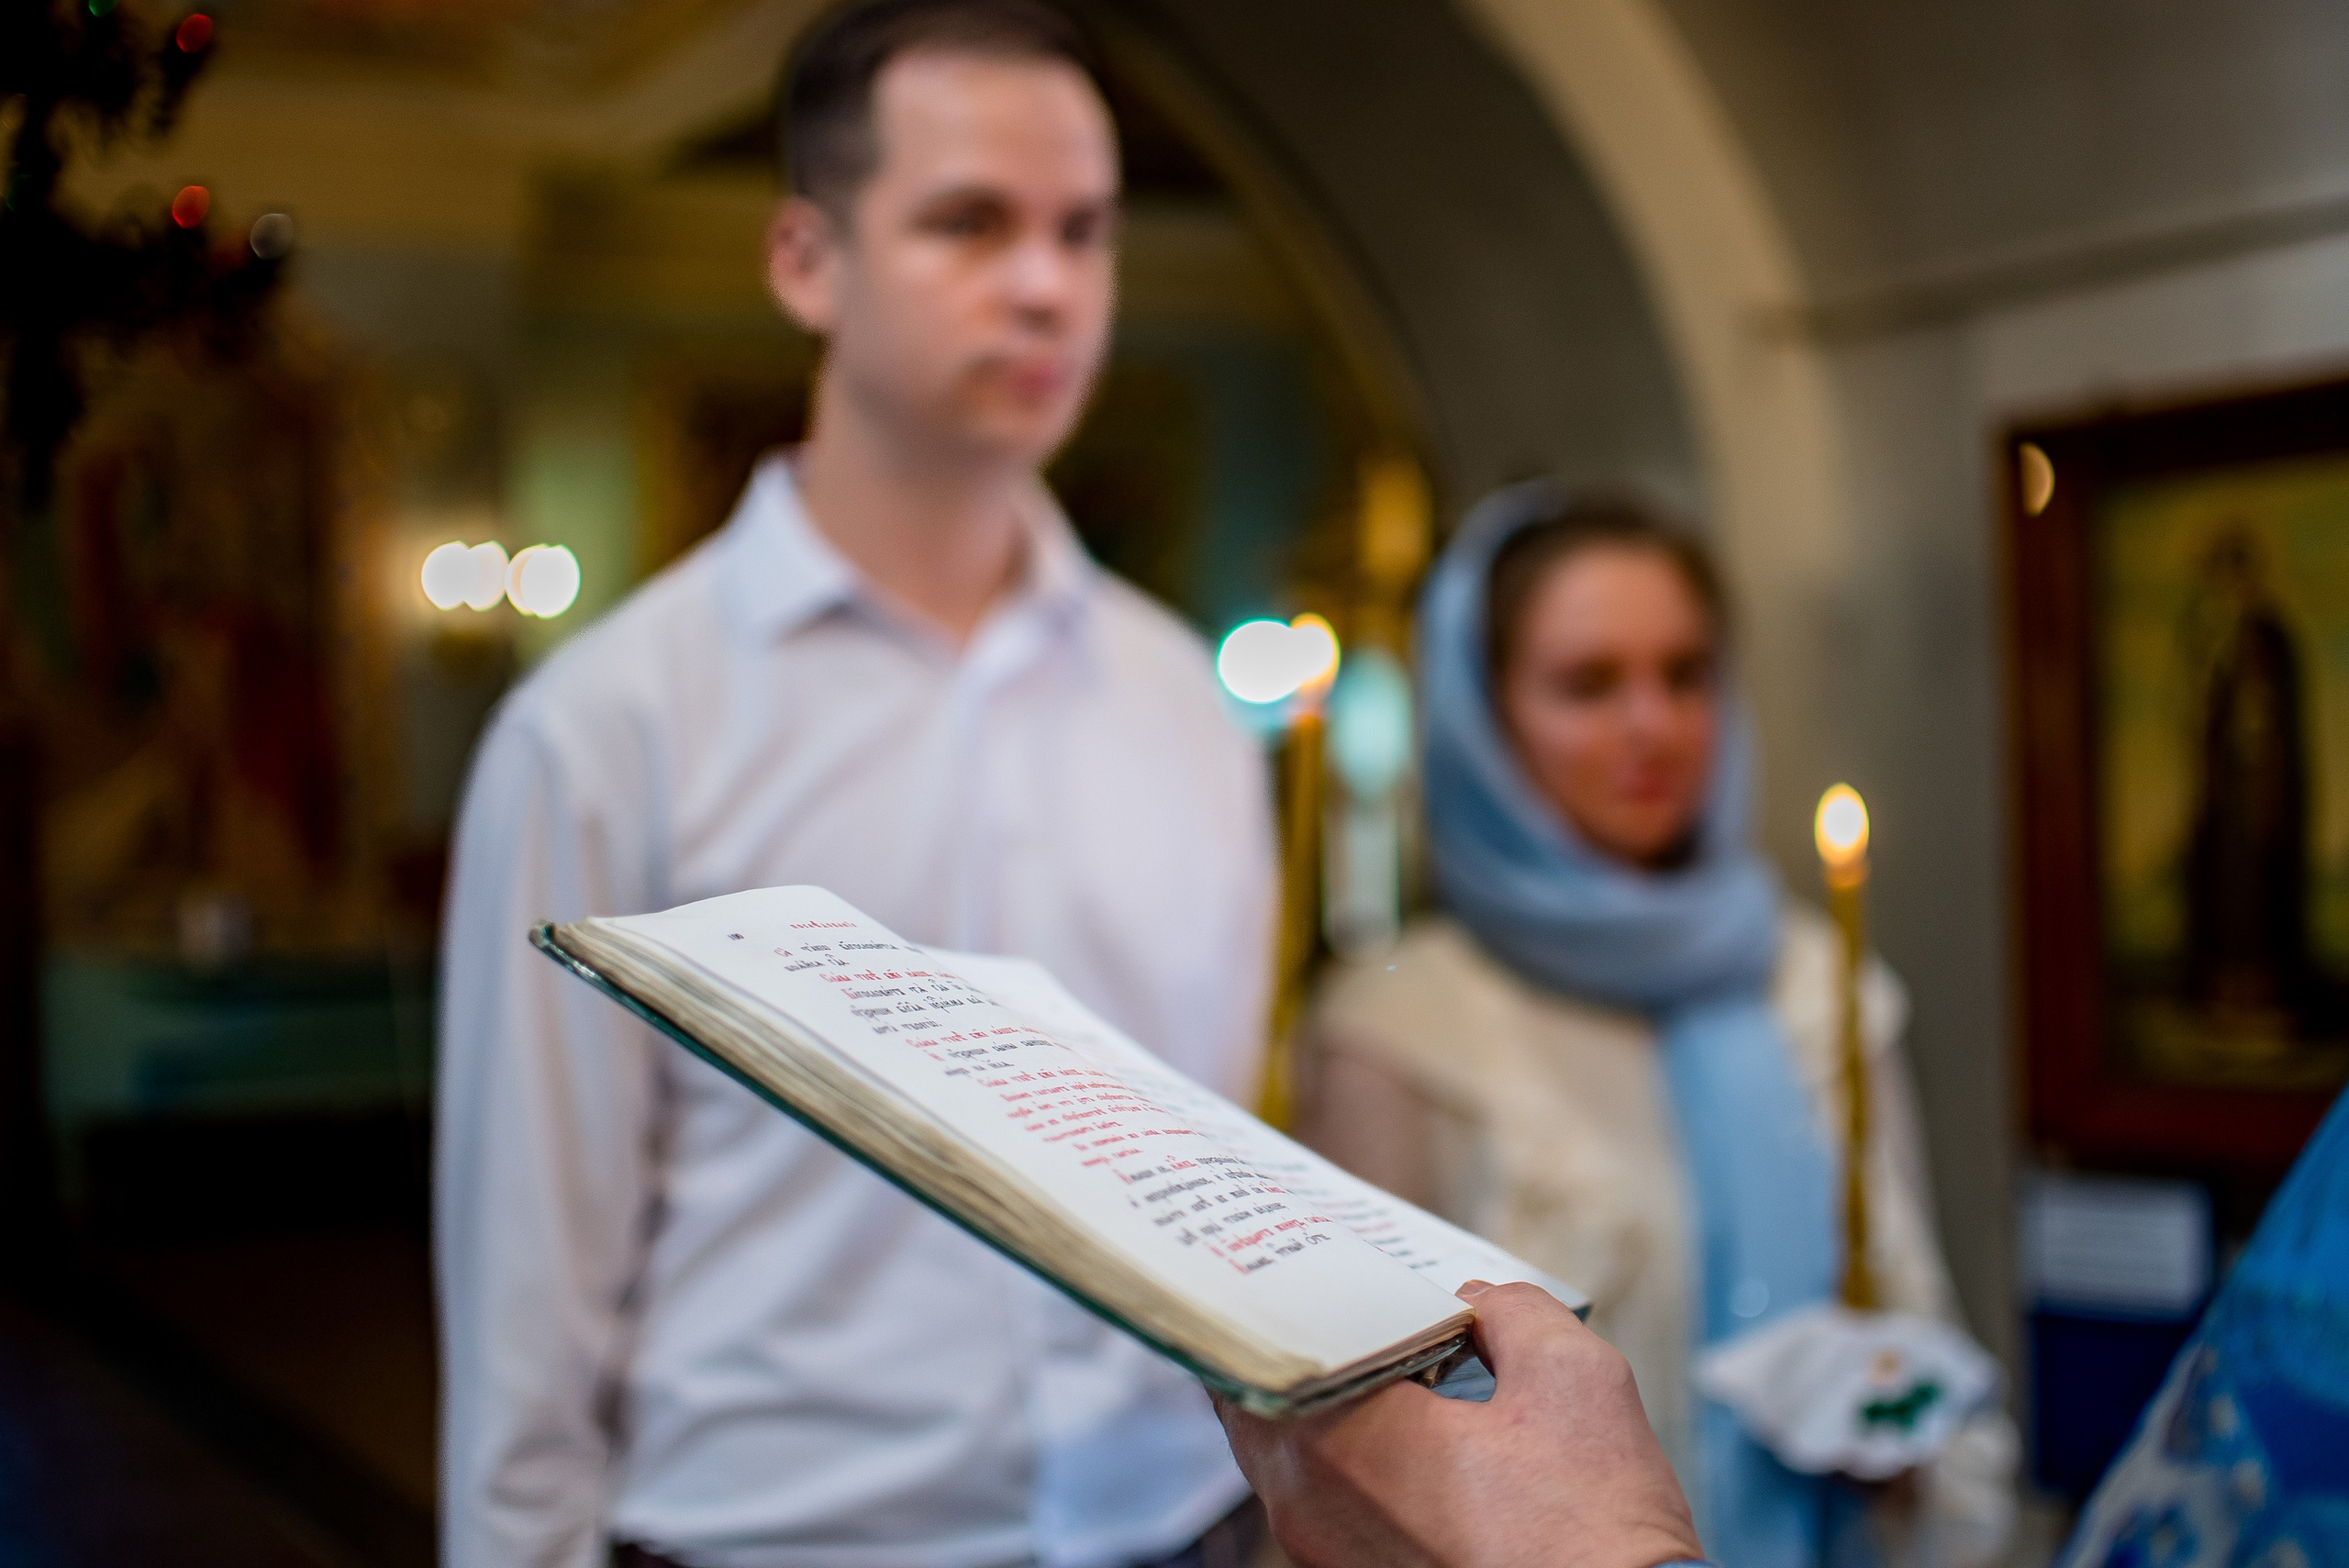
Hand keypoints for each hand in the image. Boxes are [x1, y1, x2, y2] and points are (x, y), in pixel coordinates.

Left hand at [1215, 1280, 1702, 1567]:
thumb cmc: (1595, 1530)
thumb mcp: (1573, 1379)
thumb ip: (1511, 1312)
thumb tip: (1477, 1304)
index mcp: (1343, 1444)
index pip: (1274, 1339)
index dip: (1292, 1288)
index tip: (1310, 1254)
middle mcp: (1307, 1507)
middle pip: (1261, 1394)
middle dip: (1296, 1340)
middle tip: (1334, 1293)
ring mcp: (1323, 1556)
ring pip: (1282, 1452)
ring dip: (1317, 1398)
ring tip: (1373, 1353)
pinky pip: (1316, 1499)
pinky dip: (1339, 1454)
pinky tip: (1398, 1427)